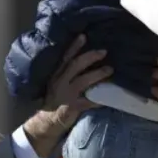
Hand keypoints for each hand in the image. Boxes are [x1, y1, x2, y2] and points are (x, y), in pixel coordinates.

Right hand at [23, 35, 111, 157]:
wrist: (48, 121)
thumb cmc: (57, 99)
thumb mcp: (57, 83)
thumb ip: (67, 72)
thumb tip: (86, 58)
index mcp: (57, 75)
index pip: (65, 58)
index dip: (74, 47)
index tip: (83, 36)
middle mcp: (60, 82)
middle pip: (75, 65)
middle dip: (90, 57)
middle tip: (103, 52)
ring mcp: (66, 95)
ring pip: (83, 81)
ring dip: (98, 74)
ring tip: (110, 69)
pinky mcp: (72, 107)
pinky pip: (89, 101)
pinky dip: (100, 98)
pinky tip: (109, 96)